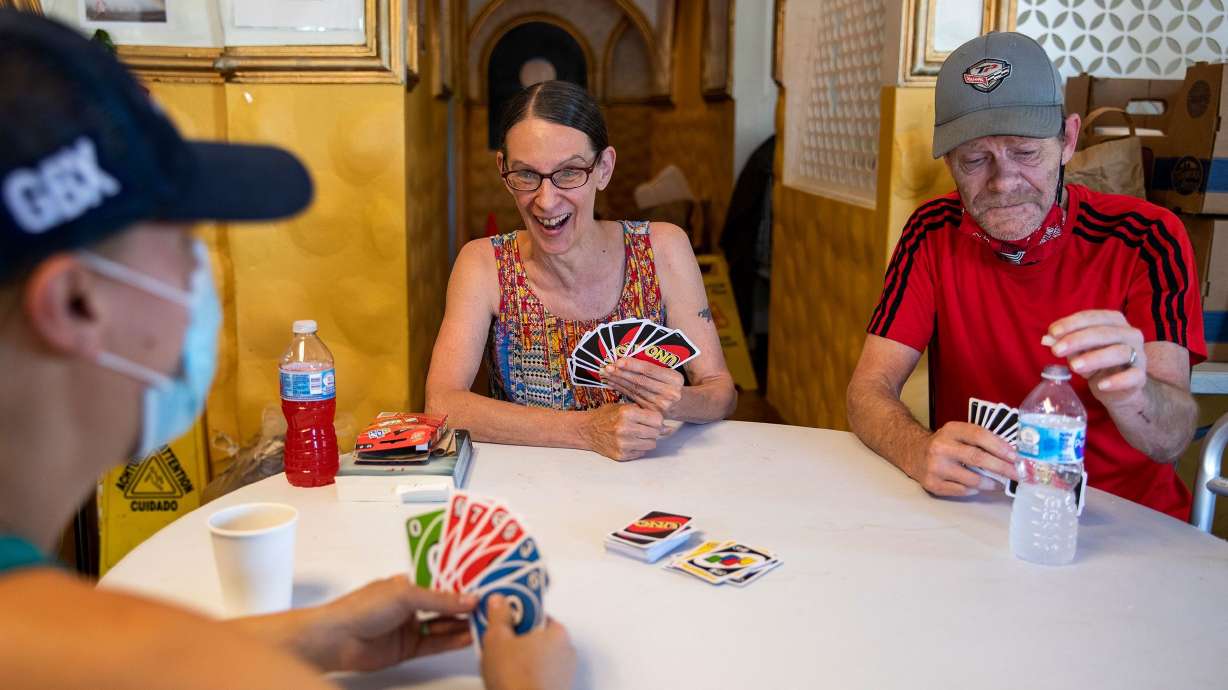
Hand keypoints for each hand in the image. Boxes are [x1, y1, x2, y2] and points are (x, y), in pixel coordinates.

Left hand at [292, 575, 475, 672]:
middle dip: (467, 605)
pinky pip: (436, 644)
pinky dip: (452, 641)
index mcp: (408, 583)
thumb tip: (468, 599)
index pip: (442, 581)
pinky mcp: (409, 648)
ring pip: (443, 625)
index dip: (463, 583)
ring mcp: (410, 627)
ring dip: (463, 624)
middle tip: (492, 604)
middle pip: (445, 605)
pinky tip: (468, 637)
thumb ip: (440, 600)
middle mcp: (411, 604)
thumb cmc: (362, 608)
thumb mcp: (406, 594)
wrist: (336, 639)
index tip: (485, 583)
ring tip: (486, 621)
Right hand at [481, 595, 575, 689]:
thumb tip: (499, 602)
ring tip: (501, 667)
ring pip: (538, 658)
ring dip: (522, 660)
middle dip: (517, 639)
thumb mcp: (497, 639)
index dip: (515, 615)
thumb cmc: (517, 680)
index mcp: (557, 632)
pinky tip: (511, 682)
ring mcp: (564, 673)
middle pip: (537, 636)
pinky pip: (540, 676)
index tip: (502, 618)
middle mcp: (566, 651)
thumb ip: (498, 616)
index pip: (536, 613)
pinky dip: (527, 677)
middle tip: (498, 644)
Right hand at [579, 402, 666, 460]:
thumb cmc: (607, 416)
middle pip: (656, 433)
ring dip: (648, 439)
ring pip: (652, 444)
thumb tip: (669, 428)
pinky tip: (630, 442)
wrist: (587, 430)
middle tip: (645, 428)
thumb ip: (646, 414)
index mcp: (627, 413)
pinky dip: (640, 447)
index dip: (657, 420)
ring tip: (638, 434)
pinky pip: (642, 452)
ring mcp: (623, 444)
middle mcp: (625, 429)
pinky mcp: (621, 455)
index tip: (653, 420)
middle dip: (654, 430)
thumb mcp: (624, 407)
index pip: (657, 419)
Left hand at [601, 358, 684, 417]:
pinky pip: (633, 397)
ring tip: (606, 374)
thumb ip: (653, 368)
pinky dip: (621, 389)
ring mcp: (661, 405)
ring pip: (634, 389)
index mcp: (675, 379)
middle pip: (640, 380)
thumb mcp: (670, 374)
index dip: (633, 365)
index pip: (650, 370)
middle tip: (607, 367)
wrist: (684, 405)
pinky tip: (612, 383)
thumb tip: (627, 360)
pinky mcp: (652, 412)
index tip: (618, 361)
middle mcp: (669, 393)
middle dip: (621, 373)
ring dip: (618, 381)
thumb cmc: (672, 384)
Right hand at [909, 422, 1017, 496]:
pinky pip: (961, 491)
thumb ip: (979, 440)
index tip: (1015, 456)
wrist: (913, 453)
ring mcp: (936, 467)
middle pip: (977, 458)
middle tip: (1017, 474)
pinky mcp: (933, 484)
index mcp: (951, 430)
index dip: (1000, 446)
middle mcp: (941, 447)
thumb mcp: (958, 433)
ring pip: (971, 479)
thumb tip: (1010, 455)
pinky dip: (974, 490)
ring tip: (1000, 484)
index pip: (979, 435)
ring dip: (991, 483)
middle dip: (1002, 467)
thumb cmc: (945, 444)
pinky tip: (978, 487)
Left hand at [1045, 310, 1146, 405]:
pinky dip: (1117, 380)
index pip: (1093, 317)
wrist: (1116, 389)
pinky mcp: (1140, 376)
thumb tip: (1048, 339)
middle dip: (1078, 340)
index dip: (1072, 323)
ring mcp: (1138, 355)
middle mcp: (1130, 334)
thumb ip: (1066, 343)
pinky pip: (1132, 376)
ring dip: (1095, 358)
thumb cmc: (1096, 363)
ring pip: (1119, 352)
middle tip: (1056, 350)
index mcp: (1114, 322)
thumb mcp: (1078, 351)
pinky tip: (1101, 385)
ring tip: (1074, 366)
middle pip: (1105, 333)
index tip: (1051, 332)